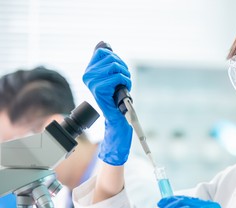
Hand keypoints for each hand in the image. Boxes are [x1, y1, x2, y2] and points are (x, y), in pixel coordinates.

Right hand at [83, 48, 131, 164]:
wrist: (117, 116)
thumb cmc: (116, 96)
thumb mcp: (111, 75)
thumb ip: (106, 59)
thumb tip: (103, 43)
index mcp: (89, 71)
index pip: (103, 52)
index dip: (116, 59)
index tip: (118, 71)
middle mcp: (87, 75)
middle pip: (111, 57)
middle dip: (123, 67)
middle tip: (124, 80)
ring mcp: (92, 82)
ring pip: (115, 66)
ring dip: (125, 75)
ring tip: (124, 85)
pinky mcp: (99, 88)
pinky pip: (118, 76)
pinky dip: (126, 81)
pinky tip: (124, 89)